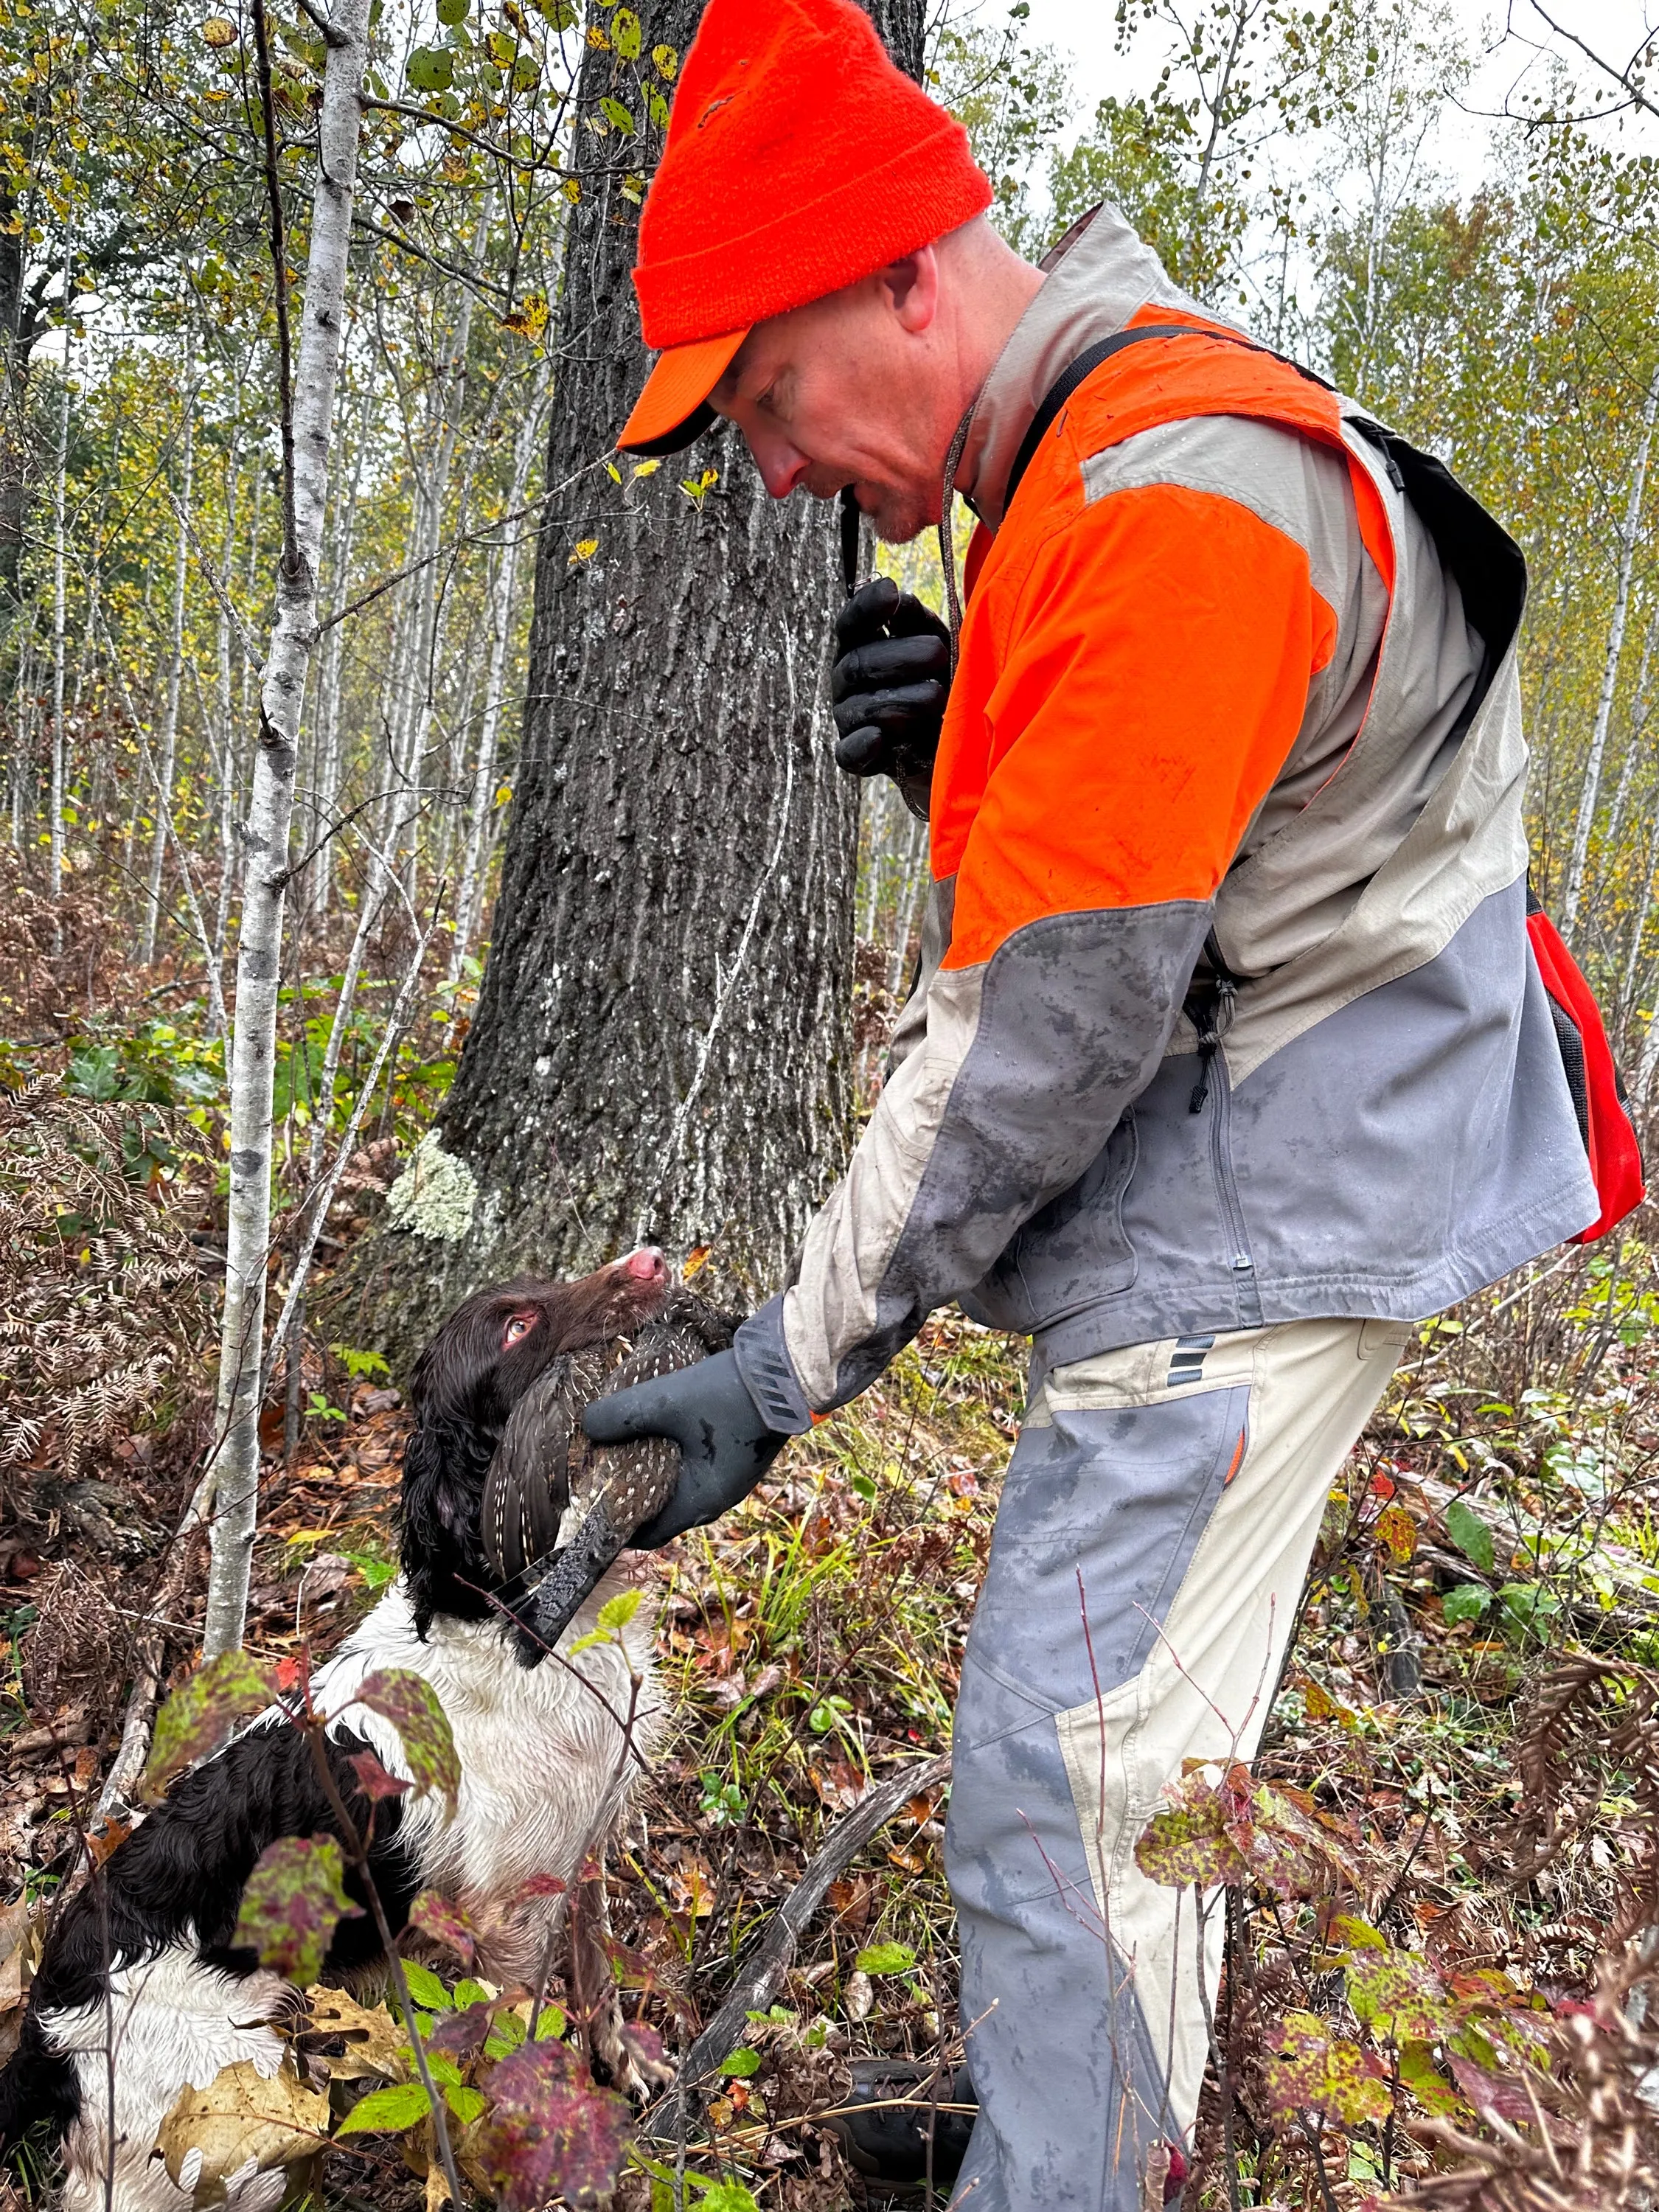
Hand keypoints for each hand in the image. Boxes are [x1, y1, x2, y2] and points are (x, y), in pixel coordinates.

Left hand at [581, 1349, 787, 1547]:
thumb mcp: (665, 1402)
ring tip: (629, 1446)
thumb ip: (621, 1416)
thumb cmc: (727, 1396)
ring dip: (656, 1473)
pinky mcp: (739, 1455)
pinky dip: (677, 1458)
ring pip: (682, 1486)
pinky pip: (699, 1468)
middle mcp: (718, 1498)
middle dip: (634, 1494)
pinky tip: (663, 1430)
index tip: (596, 1505)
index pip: (651, 1535)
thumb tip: (587, 1425)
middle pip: (665, 1510)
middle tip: (605, 1469)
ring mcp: (732, 1477)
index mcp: (700, 1501)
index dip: (620, 1526)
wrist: (786, 1371)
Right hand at [830, 577, 949, 815]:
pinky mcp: (858, 757)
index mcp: (863, 646)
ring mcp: (849, 719)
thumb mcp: (941, 644)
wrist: (958, 741)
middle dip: (900, 658)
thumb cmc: (947, 681)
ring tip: (937, 697)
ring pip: (860, 707)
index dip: (866, 607)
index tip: (891, 592)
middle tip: (938, 655)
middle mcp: (848, 681)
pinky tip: (877, 737)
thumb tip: (902, 600)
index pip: (851, 623)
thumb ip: (920, 623)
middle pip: (857, 664)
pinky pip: (848, 754)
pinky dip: (862, 746)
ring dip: (901, 700)